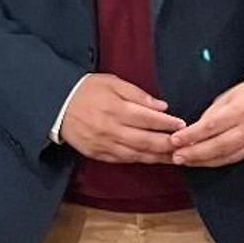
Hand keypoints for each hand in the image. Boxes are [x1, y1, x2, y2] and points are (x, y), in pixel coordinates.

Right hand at [59, 74, 184, 163]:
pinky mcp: (99, 154)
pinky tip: (154, 159)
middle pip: (146, 141)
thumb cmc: (87, 90)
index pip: (148, 119)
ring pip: (138, 155)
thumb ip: (137, 94)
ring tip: (176, 157)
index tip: (183, 124)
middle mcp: (112, 129)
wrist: (57, 105)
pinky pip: (124, 160)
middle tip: (186, 145)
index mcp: (116, 109)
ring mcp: (105, 144)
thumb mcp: (112, 82)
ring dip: (159, 157)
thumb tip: (161, 107)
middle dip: (168, 144)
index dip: (167, 123)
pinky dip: (141, 161)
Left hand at [169, 79, 243, 166]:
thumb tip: (193, 131)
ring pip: (227, 157)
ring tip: (186, 161)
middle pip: (218, 146)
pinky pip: (236, 159)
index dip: (192, 135)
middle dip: (195, 153)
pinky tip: (205, 162)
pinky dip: (218, 161)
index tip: (175, 140)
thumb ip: (212, 114)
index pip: (211, 126)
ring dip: (204, 161)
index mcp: (240, 109)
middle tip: (176, 156)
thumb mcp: (230, 96)